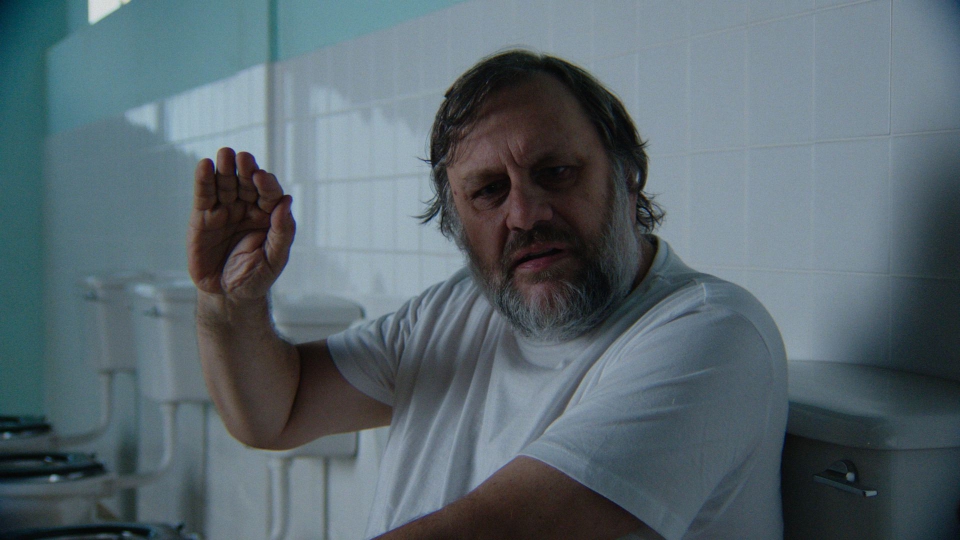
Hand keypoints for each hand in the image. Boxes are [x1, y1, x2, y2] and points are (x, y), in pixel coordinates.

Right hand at [187, 147, 294, 298]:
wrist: (227, 296)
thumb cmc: (255, 278)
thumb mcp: (274, 259)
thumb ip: (282, 232)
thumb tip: (287, 201)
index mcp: (269, 216)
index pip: (270, 193)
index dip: (266, 184)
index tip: (261, 176)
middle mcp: (247, 208)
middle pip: (247, 183)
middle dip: (245, 170)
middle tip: (244, 157)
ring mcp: (225, 210)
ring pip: (225, 184)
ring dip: (225, 168)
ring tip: (225, 154)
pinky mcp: (203, 216)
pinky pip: (204, 195)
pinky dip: (203, 180)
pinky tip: (204, 165)